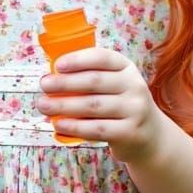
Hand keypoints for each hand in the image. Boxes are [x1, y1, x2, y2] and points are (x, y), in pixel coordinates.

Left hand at [34, 48, 163, 163]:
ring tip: (44, 105)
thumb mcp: (114, 84)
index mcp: (126, 67)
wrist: (149, 135)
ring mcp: (135, 109)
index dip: (78, 59)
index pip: (102, 57)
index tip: (57, 65)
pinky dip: (75, 126)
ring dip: (64, 105)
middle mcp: (134, 85)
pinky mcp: (130, 132)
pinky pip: (97, 128)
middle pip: (94, 81)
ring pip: (93, 106)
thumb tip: (52, 75)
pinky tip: (59, 124)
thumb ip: (90, 76)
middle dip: (64, 83)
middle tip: (44, 85)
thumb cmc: (120, 104)